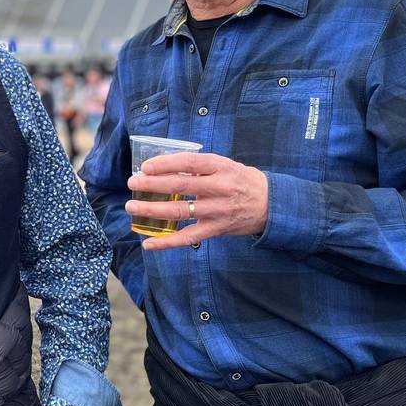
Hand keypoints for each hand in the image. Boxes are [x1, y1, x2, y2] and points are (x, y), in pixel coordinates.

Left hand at [125, 151, 267, 251]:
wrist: (272, 205)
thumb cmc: (243, 181)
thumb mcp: (226, 165)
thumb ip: (200, 166)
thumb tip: (167, 166)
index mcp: (221, 167)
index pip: (190, 162)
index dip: (166, 163)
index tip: (146, 166)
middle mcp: (219, 188)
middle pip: (181, 185)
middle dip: (153, 184)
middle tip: (132, 183)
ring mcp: (217, 211)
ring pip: (180, 211)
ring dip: (153, 209)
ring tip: (132, 206)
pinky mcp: (216, 230)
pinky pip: (188, 237)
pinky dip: (167, 242)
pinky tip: (149, 244)